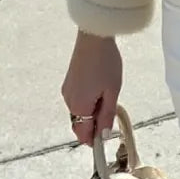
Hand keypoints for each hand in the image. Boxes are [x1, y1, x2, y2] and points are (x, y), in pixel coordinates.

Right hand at [61, 30, 121, 148]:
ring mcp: (67, 90)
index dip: (95, 140)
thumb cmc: (106, 63)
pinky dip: (87, 100)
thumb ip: (107, 115)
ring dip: (91, 111)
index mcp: (79, 107)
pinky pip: (77, 99)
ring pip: (79, 111)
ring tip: (108, 94)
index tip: (106, 139)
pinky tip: (100, 87)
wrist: (94, 37)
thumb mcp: (112, 91)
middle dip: (94, 124)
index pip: (83, 135)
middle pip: (80, 123)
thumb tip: (104, 135)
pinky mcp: (69, 81)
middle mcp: (68, 101)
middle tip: (111, 111)